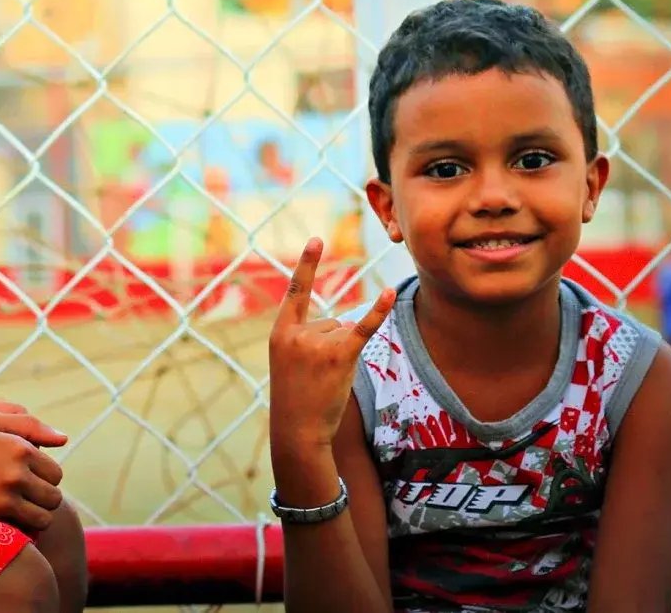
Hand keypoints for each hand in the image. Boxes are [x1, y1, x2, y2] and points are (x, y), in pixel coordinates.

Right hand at [0, 411, 66, 531]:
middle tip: (26, 495)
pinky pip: (22, 533)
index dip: (44, 477)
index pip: (55, 473)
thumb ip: (29, 425)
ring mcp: (3, 500)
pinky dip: (20, 530)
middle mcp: (16, 475)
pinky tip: (7, 521)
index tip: (30, 478)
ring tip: (19, 510)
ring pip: (42, 519)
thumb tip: (64, 438)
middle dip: (43, 498)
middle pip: (53, 498)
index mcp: (20, 449)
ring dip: (35, 516)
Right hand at [269, 237, 394, 450]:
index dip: (307, 264)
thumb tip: (348, 324)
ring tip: (327, 381)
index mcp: (280, 333)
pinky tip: (390, 292)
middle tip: (315, 378)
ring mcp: (318, 344)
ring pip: (345, 333)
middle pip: (331, 322)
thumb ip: (310, 338)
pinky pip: (363, 327)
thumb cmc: (296, 399)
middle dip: (332, 348)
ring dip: (343, 356)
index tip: (316, 238)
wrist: (297, 431)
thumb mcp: (289, 362)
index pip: (295, 292)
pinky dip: (378, 310)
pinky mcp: (340, 356)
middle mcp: (297, 333)